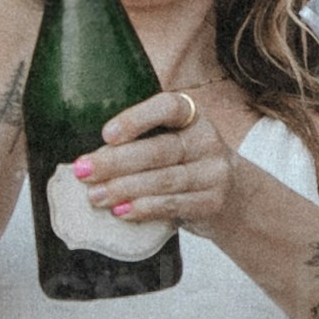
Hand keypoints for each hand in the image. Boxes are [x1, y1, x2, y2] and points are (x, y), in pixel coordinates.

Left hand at [72, 84, 233, 237]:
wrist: (235, 198)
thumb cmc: (186, 165)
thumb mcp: (175, 142)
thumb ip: (142, 142)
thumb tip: (90, 158)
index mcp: (192, 117)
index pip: (169, 107)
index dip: (137, 118)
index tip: (106, 134)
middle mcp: (207, 140)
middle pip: (160, 150)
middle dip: (117, 161)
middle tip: (83, 171)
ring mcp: (214, 173)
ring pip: (165, 180)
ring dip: (125, 189)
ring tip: (95, 196)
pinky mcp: (213, 202)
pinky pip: (175, 204)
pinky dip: (145, 209)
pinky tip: (122, 211)